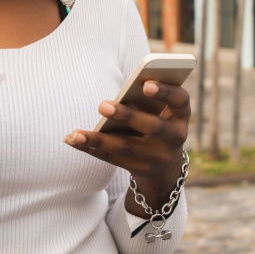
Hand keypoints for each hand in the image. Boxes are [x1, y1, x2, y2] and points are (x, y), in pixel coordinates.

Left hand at [64, 80, 189, 179]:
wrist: (165, 164)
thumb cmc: (159, 120)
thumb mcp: (163, 109)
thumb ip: (148, 97)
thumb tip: (123, 90)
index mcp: (181, 115)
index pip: (179, 100)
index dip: (165, 91)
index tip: (145, 84)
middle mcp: (174, 137)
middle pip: (153, 127)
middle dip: (127, 116)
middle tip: (102, 105)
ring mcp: (157, 157)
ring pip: (126, 148)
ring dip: (98, 140)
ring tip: (76, 134)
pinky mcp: (138, 169)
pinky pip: (112, 158)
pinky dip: (91, 148)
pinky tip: (73, 139)